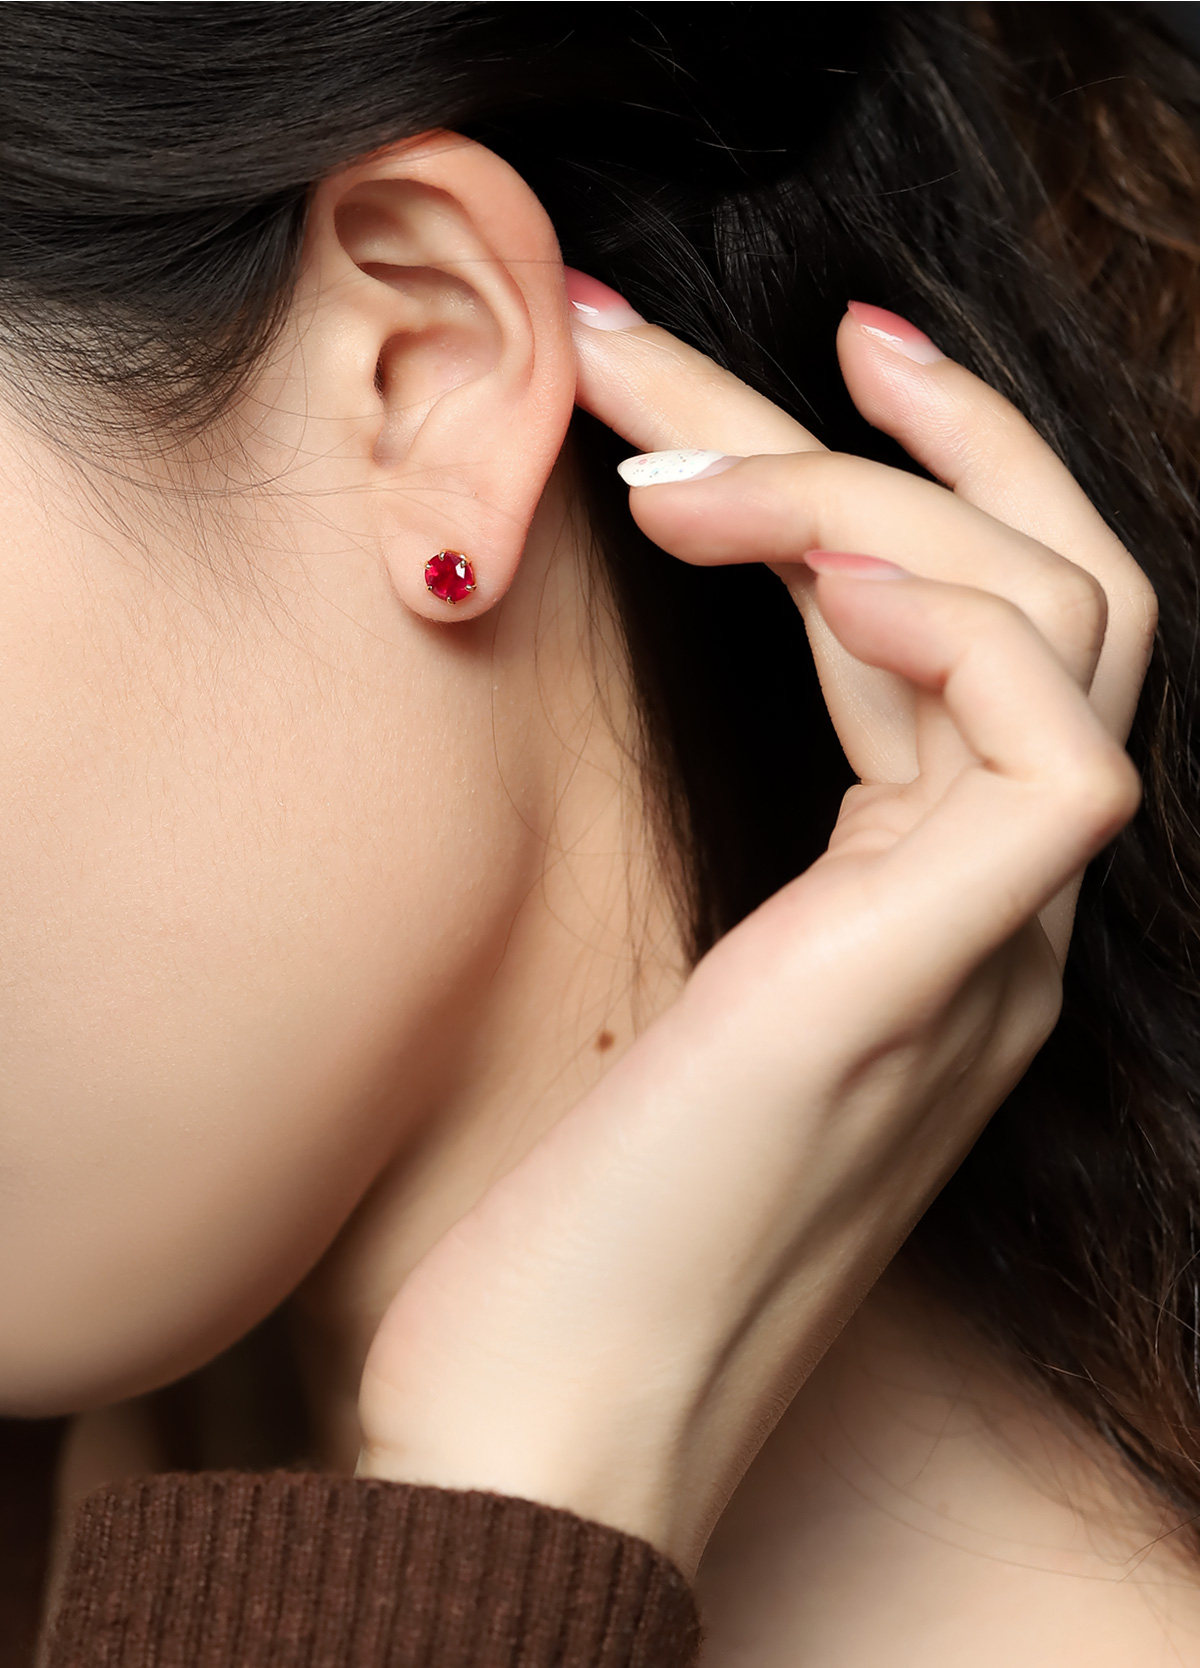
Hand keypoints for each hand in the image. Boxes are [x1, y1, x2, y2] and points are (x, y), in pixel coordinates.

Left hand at [354, 297, 1156, 1582]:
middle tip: (681, 342)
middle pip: (1038, 588)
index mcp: (935, 903)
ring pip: (1046, 622)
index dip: (894, 486)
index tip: (792, 375)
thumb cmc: (585, 1196)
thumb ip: (775, 845)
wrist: (563, 1403)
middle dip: (883, 432)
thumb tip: (732, 694)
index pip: (970, 638)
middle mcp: (997, 908)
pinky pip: (1046, 741)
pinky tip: (788, 566)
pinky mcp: (952, 973)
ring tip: (662, 464)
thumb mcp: (692, 970)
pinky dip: (938, 614)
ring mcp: (998, 943)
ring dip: (856, 491)